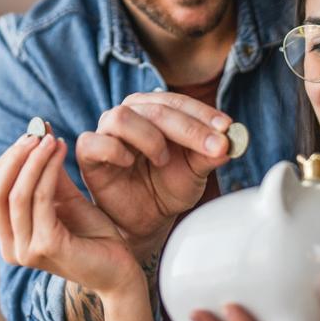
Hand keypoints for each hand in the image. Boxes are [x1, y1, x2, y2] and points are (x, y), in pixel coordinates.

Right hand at [0, 134, 141, 294]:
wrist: (120, 268)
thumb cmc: (92, 234)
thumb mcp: (65, 197)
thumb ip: (47, 172)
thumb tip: (37, 131)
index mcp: (8, 236)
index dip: (7, 158)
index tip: (31, 134)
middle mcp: (10, 247)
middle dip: (15, 156)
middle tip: (38, 132)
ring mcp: (26, 250)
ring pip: (17, 193)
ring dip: (34, 159)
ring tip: (53, 139)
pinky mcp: (47, 246)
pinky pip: (41, 199)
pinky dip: (49, 171)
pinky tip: (63, 152)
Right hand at [75, 92, 231, 256]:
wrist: (146, 218)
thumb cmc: (169, 187)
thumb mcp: (196, 171)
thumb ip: (210, 154)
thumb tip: (231, 141)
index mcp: (154, 110)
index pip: (178, 102)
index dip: (203, 114)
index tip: (227, 129)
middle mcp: (129, 114)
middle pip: (155, 107)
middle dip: (189, 128)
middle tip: (214, 147)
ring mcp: (106, 132)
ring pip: (122, 117)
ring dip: (149, 137)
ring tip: (163, 159)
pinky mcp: (88, 154)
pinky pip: (93, 142)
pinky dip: (114, 150)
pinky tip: (130, 163)